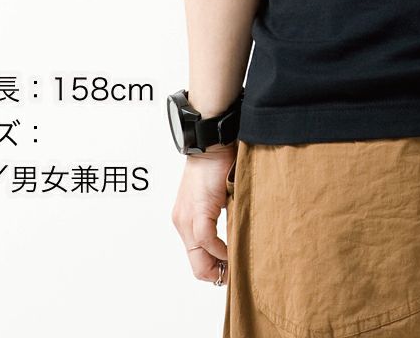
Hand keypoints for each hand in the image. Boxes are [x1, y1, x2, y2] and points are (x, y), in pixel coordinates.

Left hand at [171, 143, 235, 284]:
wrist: (211, 143)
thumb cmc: (218, 165)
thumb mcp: (217, 199)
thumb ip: (220, 220)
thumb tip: (235, 239)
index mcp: (186, 221)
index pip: (197, 259)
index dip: (215, 271)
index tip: (232, 272)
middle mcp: (182, 223)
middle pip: (197, 265)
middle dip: (218, 274)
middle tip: (236, 275)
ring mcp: (186, 219)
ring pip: (199, 257)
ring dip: (220, 264)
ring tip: (237, 265)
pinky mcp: (197, 211)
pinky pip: (206, 240)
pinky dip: (220, 249)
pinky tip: (232, 248)